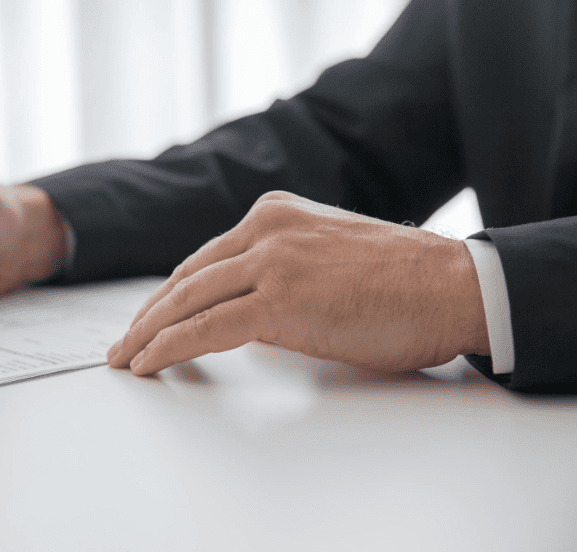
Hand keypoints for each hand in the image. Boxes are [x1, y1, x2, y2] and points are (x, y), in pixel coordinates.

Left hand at [107, 190, 489, 374]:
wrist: (453, 286)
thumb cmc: (405, 280)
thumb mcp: (328, 255)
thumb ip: (284, 268)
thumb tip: (250, 309)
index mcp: (276, 213)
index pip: (205, 260)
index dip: (170, 295)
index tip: (151, 317)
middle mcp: (266, 228)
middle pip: (187, 278)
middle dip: (148, 315)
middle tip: (123, 342)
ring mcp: (272, 261)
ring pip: (187, 301)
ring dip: (148, 334)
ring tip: (124, 359)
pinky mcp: (280, 300)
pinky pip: (206, 328)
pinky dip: (169, 348)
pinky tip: (149, 363)